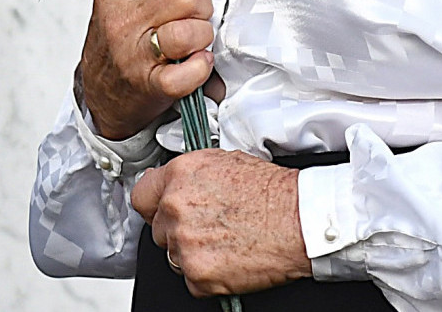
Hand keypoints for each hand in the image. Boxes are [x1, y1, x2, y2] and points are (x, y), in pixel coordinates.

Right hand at [77, 0, 229, 139]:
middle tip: (200, 16)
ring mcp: (133, 53)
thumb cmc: (121, 45)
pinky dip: (202, 68)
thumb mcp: (133, 0)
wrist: (101, 96)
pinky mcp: (147, 85)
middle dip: (204, 5)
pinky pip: (189, 71)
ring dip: (203, 36)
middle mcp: (122, 18)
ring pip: (188, 32)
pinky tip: (197, 63)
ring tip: (196, 41)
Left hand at [131, 149, 311, 296]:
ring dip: (193, 253)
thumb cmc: (272, 192)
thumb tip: (171, 183)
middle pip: (158, 229)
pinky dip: (208, 276)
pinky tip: (229, 259)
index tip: (161, 210)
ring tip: (225, 242)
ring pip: (173, 256)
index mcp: (180, 176)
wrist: (300, 221)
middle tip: (209, 227)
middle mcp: (176, 208)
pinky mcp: (198, 274)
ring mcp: (184, 243)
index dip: (154, 205)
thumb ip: (189, 174)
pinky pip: (190, 280)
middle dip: (178, 230)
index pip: (142, 195)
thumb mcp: (225, 161)